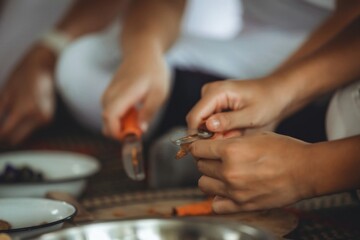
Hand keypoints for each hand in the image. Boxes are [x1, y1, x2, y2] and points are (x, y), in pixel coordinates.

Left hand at [0, 45, 55, 145]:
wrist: (43, 66)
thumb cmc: (22, 76)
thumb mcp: (5, 93)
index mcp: (24, 110)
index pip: (6, 133)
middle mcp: (38, 117)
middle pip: (16, 139)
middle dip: (6, 135)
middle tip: (1, 126)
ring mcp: (45, 119)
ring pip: (24, 135)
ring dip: (16, 129)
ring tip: (14, 112)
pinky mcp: (49, 118)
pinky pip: (32, 129)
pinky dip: (25, 125)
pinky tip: (24, 110)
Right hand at [101, 50, 169, 138]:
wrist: (142, 52)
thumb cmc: (153, 71)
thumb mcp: (159, 92)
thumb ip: (149, 112)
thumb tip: (141, 130)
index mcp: (123, 93)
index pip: (109, 117)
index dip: (118, 133)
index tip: (133, 136)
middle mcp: (110, 95)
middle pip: (106, 123)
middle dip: (121, 133)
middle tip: (140, 127)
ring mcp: (107, 95)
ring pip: (107, 120)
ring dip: (122, 126)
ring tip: (140, 116)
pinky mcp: (107, 96)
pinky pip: (110, 114)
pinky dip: (120, 119)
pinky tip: (134, 112)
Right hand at [186, 79, 290, 134]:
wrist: (277, 94)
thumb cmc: (268, 101)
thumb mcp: (251, 115)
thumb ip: (229, 121)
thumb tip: (207, 126)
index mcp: (216, 91)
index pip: (194, 118)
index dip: (198, 137)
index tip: (211, 152)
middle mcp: (209, 93)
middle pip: (196, 122)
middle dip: (209, 137)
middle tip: (230, 143)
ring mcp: (210, 99)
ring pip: (202, 125)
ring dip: (216, 135)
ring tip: (237, 135)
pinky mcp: (214, 105)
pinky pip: (209, 124)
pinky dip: (220, 132)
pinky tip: (235, 132)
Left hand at [190, 132, 314, 212]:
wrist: (305, 170)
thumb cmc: (284, 150)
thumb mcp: (254, 135)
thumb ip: (230, 141)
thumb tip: (212, 145)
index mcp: (231, 150)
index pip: (198, 149)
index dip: (199, 147)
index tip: (202, 148)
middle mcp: (229, 171)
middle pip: (200, 166)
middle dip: (206, 160)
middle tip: (216, 159)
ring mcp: (234, 191)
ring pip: (204, 184)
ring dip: (210, 178)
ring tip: (221, 174)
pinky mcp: (242, 206)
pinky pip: (216, 205)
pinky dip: (218, 198)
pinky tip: (226, 191)